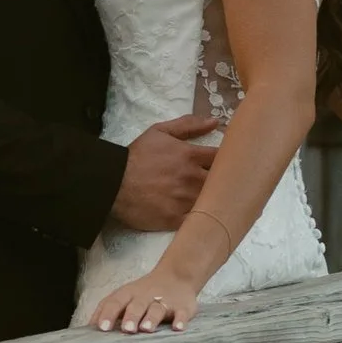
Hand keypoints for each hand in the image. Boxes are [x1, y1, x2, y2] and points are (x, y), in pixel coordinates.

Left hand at [89, 263, 204, 333]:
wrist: (177, 276)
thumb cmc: (144, 293)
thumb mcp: (124, 297)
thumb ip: (107, 310)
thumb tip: (87, 329)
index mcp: (128, 294)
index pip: (115, 302)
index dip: (108, 314)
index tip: (102, 328)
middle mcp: (145, 297)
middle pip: (136, 305)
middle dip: (131, 317)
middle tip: (126, 330)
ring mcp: (165, 301)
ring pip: (157, 309)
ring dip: (151, 319)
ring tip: (146, 329)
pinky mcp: (182, 307)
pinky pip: (182, 314)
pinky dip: (181, 320)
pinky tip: (178, 328)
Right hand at [110, 114, 218, 231]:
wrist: (113, 182)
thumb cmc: (137, 155)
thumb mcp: (159, 132)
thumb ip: (188, 125)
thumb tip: (215, 122)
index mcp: (190, 155)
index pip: (222, 157)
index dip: (228, 159)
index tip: (228, 162)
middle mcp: (192, 178)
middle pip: (221, 180)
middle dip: (224, 180)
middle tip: (224, 182)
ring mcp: (185, 200)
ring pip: (212, 200)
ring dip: (214, 199)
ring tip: (214, 199)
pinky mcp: (176, 219)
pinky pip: (198, 220)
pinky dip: (203, 218)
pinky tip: (204, 216)